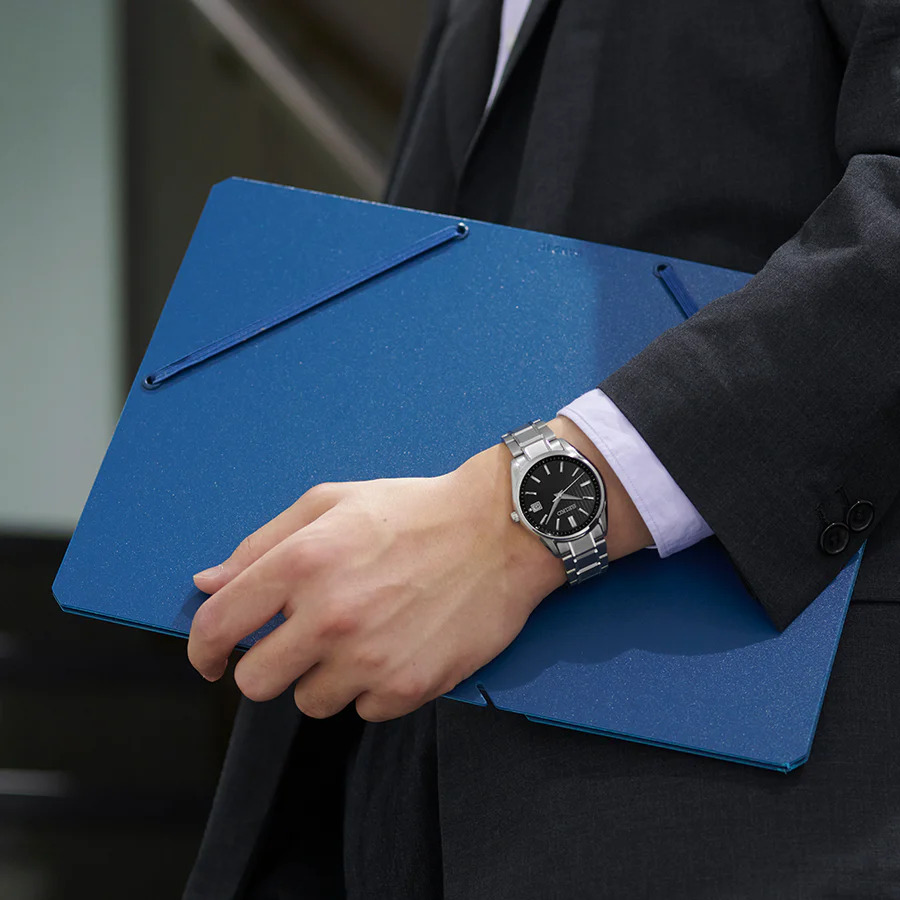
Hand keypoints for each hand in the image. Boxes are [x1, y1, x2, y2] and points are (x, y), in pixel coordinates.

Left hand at [187, 416, 651, 721]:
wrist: (499, 532)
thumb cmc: (413, 512)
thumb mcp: (331, 503)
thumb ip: (260, 544)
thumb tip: (206, 584)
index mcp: (302, 562)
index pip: (219, 626)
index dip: (203, 649)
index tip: (211, 659)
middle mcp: (330, 615)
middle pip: (257, 682)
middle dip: (269, 664)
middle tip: (301, 641)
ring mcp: (370, 657)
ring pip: (310, 702)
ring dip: (325, 677)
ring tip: (362, 637)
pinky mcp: (409, 687)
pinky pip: (363, 711)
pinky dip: (372, 688)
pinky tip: (396, 648)